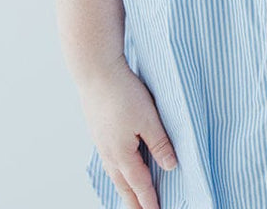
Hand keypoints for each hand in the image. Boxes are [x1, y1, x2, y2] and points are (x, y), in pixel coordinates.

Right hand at [78, 56, 178, 208]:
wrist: (96, 72)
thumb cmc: (122, 92)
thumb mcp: (148, 118)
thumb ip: (160, 143)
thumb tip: (170, 167)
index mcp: (122, 154)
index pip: (140, 185)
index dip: (150, 201)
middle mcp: (109, 153)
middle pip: (124, 186)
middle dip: (134, 202)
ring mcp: (102, 143)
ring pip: (115, 174)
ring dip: (125, 188)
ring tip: (132, 198)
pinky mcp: (99, 131)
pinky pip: (110, 160)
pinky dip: (118, 172)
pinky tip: (120, 167)